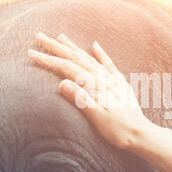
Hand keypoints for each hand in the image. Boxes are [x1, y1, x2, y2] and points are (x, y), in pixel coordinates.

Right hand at [28, 32, 154, 148]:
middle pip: (76, 58)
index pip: (67, 68)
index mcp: (95, 85)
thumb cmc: (118, 130)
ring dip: (74, 47)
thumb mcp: (97, 118)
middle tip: (39, 36)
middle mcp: (102, 78)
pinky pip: (108, 64)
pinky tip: (94, 45)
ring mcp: (111, 79)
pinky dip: (100, 53)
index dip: (48, 60)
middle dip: (56, 47)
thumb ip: (81, 99)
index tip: (31, 53)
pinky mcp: (119, 84)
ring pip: (88, 58)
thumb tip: (62, 83)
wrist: (140, 134)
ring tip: (61, 37)